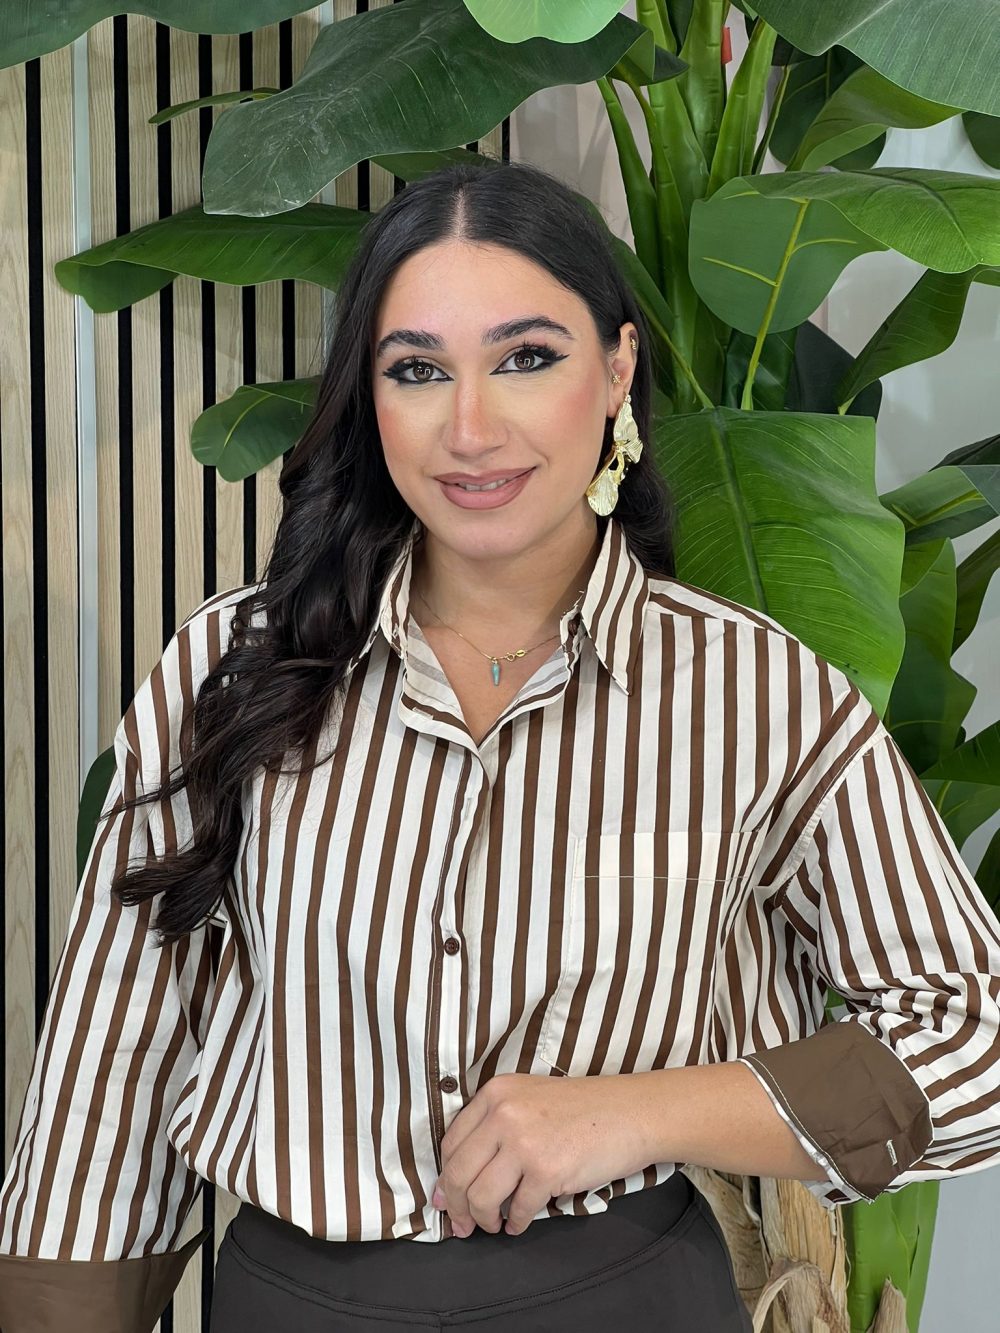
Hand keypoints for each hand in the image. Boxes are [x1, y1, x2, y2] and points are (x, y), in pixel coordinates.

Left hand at [431, 1071, 656, 1237]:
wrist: (629, 1112)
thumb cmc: (581, 1110)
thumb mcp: (528, 1100)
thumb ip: (493, 1128)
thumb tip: (453, 1182)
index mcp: (495, 1093)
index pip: (451, 1143)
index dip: (445, 1178)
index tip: (445, 1199)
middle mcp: (504, 1113)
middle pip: (458, 1172)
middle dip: (456, 1207)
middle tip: (462, 1226)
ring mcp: (524, 1142)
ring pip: (480, 1196)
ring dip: (484, 1219)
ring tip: (495, 1223)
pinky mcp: (546, 1170)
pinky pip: (517, 1210)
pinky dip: (516, 1223)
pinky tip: (520, 1222)